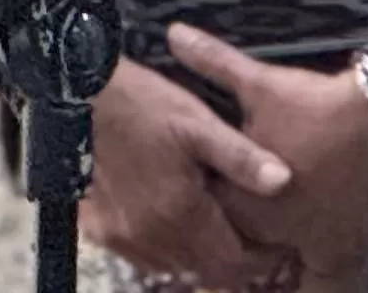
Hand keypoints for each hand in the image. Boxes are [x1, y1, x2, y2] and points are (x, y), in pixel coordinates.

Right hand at [81, 53, 293, 288]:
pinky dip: (167, 248)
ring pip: (176, 269)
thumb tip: (284, 181)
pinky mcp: (103, 230)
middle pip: (206, 272)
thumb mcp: (199, 123)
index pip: (232, 264)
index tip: (276, 241)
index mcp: (181, 214)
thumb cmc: (145, 105)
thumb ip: (242, 158)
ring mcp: (124, 238)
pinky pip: (146, 257)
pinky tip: (175, 221)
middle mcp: (152, 237)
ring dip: (200, 256)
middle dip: (233, 260)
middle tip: (252, 235)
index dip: (260, 259)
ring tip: (216, 225)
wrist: (83, 96)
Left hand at [170, 27, 367, 292]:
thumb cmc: (312, 105)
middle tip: (211, 236)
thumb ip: (214, 61)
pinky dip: (303, 284)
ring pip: (272, 271)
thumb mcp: (260, 82)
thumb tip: (174, 31)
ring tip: (244, 263)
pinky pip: (316, 281)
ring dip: (262, 268)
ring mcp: (304, 243)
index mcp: (243, 201)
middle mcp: (268, 230)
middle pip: (235, 249)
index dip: (194, 212)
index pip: (204, 218)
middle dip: (222, 243)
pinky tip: (297, 272)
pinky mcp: (338, 246)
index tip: (187, 204)